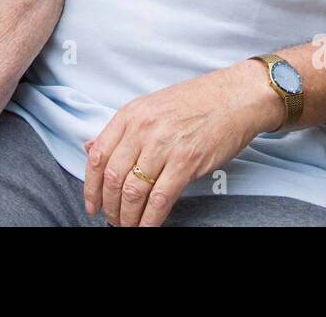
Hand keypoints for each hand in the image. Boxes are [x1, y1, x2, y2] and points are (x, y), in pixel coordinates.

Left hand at [83, 61, 281, 226]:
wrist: (234, 97)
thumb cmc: (196, 102)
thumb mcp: (150, 106)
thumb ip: (121, 129)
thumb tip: (91, 147)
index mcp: (130, 114)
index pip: (98, 155)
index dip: (91, 186)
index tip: (91, 203)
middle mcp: (143, 129)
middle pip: (113, 177)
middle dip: (109, 206)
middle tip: (112, 219)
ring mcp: (164, 145)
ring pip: (134, 191)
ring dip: (127, 216)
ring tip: (127, 226)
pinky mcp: (186, 162)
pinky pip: (160, 199)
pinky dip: (149, 219)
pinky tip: (146, 227)